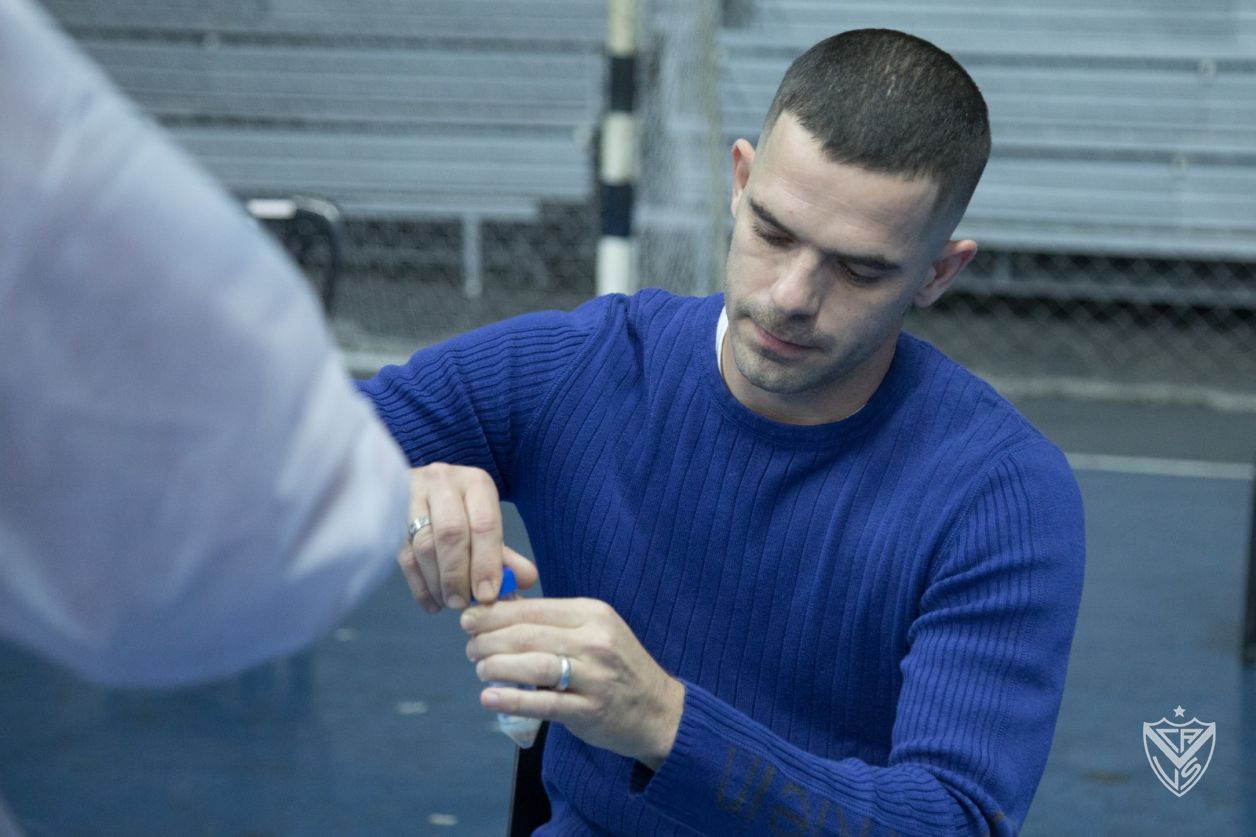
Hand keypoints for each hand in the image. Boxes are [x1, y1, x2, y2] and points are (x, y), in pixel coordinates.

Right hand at [400, 463, 536, 611]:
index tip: (487, 595)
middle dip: (458, 575)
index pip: (484, 524)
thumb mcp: (486, 522)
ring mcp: (412, 495)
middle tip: (463, 604)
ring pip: (423, 545)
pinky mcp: (390, 513)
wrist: (426, 485)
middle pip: (451, 533)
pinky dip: (419, 585)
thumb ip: (505, 555)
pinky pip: (403, 554)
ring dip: (437, 582)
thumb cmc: (464, 509)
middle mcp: (443, 483)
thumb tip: (526, 580)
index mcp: (476, 483)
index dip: (486, 563)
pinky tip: (432, 604)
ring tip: (449, 603)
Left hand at [462, 598, 685, 769]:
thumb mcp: (596, 631)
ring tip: (479, 669)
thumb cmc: (616, 666)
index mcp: (593, 614)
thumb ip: (553, 622)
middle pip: (528, 635)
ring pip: (533, 665)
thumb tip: (499, 609)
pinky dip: (511, 700)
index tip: (469, 619)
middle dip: (488, 640)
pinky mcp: (590, 710)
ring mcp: (594, 677)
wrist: (659, 709)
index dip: (494, 614)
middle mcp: (595, 641)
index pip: (533, 609)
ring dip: (496, 667)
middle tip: (470, 648)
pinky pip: (544, 703)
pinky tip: (489, 698)